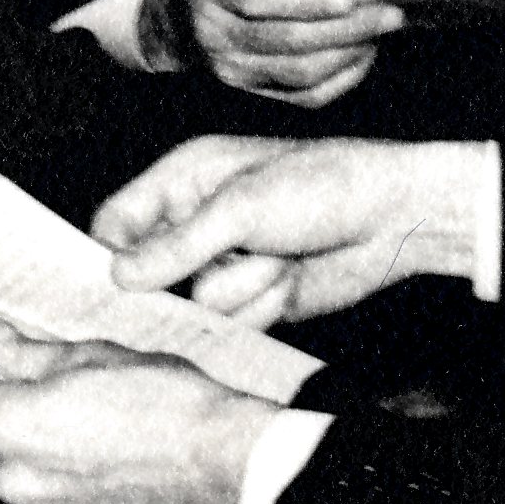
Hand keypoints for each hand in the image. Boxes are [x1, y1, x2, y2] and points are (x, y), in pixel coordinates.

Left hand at [0, 332, 279, 503]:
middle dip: (6, 417)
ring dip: (37, 459)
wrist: (228, 470)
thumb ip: (30, 355)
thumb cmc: (170, 404)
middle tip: (52, 395)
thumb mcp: (97, 358)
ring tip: (92, 437)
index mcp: (8, 424)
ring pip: (19, 480)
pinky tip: (107, 473)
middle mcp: (11, 480)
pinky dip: (65, 494)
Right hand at [96, 127, 490, 326]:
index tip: (116, 286)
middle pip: (150, 277)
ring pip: (197, 305)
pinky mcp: (253, 299)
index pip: (117, 223)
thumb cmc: (323, 186)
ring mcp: (226, 265)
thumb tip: (117, 276)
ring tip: (279, 254)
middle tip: (222, 264)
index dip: (109, 256)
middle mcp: (197, 224)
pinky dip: (263, 305)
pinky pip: (233, 323)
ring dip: (242, 286)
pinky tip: (292, 278)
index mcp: (184, 180)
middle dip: (189, 276)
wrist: (395, 218)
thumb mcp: (242, 207)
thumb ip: (177, 245)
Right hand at [176, 0, 400, 109]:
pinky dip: (342, 78)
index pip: (258, 0)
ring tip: (381, 33)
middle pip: (288, 41)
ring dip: (350, 54)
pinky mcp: (254, 93)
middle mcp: (219, 37)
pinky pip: (306, 96)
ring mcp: (235, 71)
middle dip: (347, 30)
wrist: (186, 19)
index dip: (306, 1)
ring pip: (300, 73)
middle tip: (391, 15)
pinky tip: (363, 55)